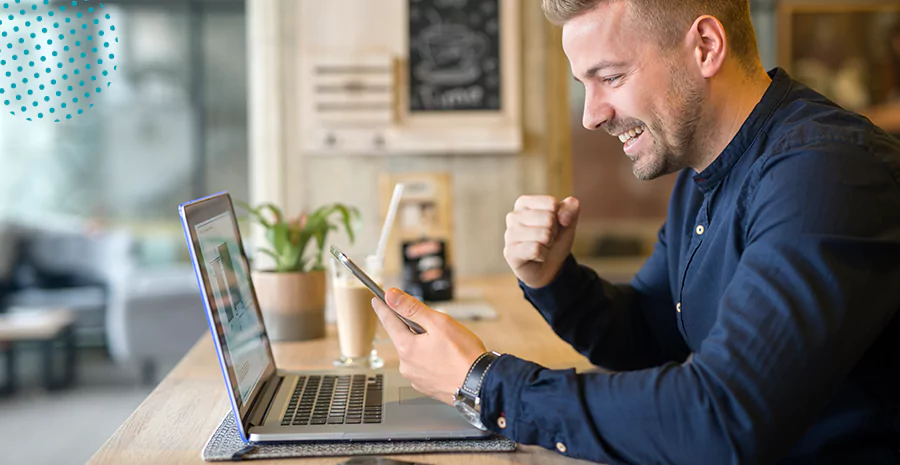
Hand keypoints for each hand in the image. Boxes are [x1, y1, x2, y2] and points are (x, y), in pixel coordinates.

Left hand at [371, 288, 486, 404]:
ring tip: (446, 345)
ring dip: (424, 345)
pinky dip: (432, 360)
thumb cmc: (464, 355)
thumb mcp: (439, 323)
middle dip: (414, 328)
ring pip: (415, 353)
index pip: (388, 321)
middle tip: (434, 325)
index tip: (377, 300)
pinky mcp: (427, 387)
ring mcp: (416, 378)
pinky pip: (424, 367)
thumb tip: (391, 296)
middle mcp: (407, 366)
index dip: (383, 308)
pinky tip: (447, 359)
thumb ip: (412, 308)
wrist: (482, 384)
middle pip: (403, 337)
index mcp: (406, 348)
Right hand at [504, 195, 579, 287]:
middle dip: (554, 232)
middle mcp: (513, 216)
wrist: (549, 266)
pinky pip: (536, 249)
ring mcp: (510, 234)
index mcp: (524, 203)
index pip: (552, 203)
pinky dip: (543, 255)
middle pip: (548, 218)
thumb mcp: (567, 221)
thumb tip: (564, 215)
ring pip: (543, 234)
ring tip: (541, 247)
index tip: (552, 225)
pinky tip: (536, 257)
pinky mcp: (510, 252)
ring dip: (549, 244)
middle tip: (547, 239)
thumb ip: (571, 208)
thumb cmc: (554, 239)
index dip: (559, 217)